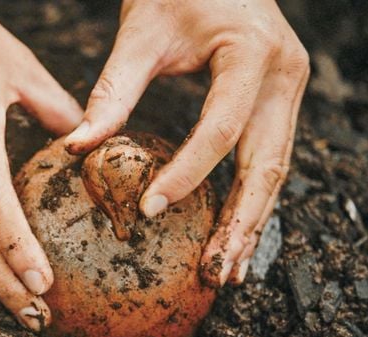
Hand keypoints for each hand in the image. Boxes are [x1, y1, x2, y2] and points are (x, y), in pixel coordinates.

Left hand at [64, 0, 308, 286]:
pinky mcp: (279, 102)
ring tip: (230, 270)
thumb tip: (78, 147)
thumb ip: (113, 90)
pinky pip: (269, 160)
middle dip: (240, 223)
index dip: (187, 173)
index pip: (220, 129)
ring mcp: (289, 91)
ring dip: (253, 224)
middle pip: (267, 165)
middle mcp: (284, 76)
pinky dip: (251, 201)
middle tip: (215, 272)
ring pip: (276, 172)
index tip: (151, 209)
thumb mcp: (141, 32)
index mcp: (253, 55)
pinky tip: (234, 234)